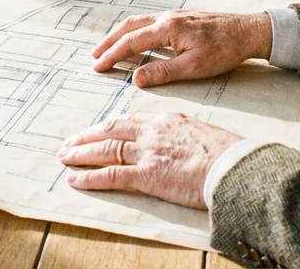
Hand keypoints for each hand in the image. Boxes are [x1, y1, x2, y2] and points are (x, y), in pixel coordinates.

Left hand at [59, 113, 242, 208]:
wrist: (234, 164)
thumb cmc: (227, 152)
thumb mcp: (201, 132)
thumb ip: (182, 135)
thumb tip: (177, 144)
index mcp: (166, 120)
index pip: (129, 121)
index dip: (109, 127)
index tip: (96, 131)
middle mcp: (152, 132)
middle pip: (111, 130)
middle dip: (86, 137)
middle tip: (69, 143)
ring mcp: (148, 153)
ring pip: (106, 150)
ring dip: (81, 154)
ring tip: (65, 157)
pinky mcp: (148, 175)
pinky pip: (111, 175)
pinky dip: (90, 177)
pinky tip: (76, 179)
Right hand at [91, 10, 270, 87]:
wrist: (249, 31)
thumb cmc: (225, 50)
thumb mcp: (194, 67)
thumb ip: (163, 72)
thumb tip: (135, 78)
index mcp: (167, 29)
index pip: (131, 42)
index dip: (112, 55)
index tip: (97, 67)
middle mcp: (167, 17)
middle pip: (129, 27)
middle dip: (109, 41)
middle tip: (94, 56)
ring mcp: (174, 15)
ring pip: (139, 21)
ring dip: (121, 34)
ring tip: (109, 47)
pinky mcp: (182, 17)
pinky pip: (150, 21)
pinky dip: (136, 30)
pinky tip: (138, 40)